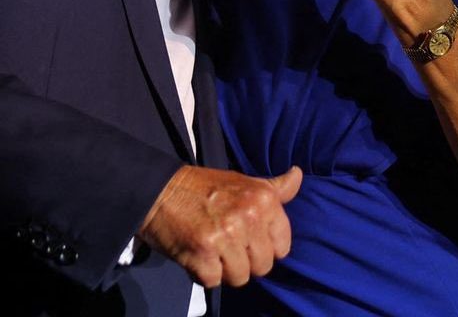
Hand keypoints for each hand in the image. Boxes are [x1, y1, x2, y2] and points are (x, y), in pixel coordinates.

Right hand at [138, 165, 300, 287]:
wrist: (159, 190)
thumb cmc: (205, 188)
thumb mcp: (243, 181)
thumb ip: (274, 188)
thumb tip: (298, 175)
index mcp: (263, 200)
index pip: (282, 247)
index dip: (264, 247)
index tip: (247, 238)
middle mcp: (248, 217)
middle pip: (262, 266)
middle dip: (244, 261)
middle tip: (225, 243)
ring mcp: (225, 236)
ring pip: (240, 277)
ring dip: (223, 270)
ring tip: (211, 249)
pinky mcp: (202, 254)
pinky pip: (214, 281)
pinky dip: (203, 273)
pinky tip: (196, 254)